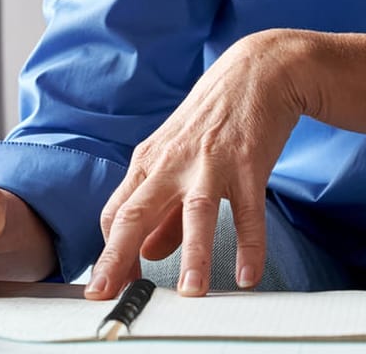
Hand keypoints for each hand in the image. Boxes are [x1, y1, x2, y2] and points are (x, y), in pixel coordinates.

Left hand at [88, 30, 308, 298]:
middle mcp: (172, 163)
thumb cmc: (213, 119)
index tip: (107, 287)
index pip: (115, 212)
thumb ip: (162, 211)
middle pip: (136, 212)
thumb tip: (145, 253)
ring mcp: (210, 163)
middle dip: (118, 257)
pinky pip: (249, 211)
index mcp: (149, 161)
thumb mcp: (177, 158)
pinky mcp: (248, 163)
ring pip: (195, 213)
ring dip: (192, 256)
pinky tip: (248, 276)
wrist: (257, 71)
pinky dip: (249, 246)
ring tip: (191, 295)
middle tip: (108, 295)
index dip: (109, 252)